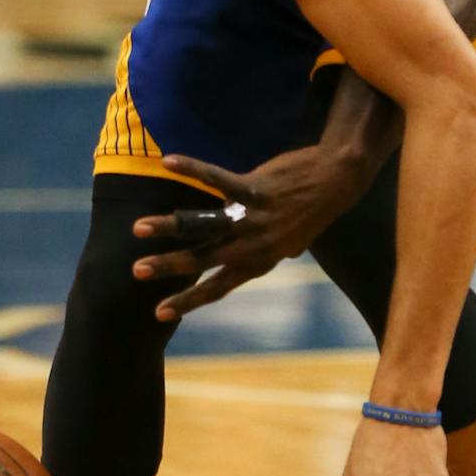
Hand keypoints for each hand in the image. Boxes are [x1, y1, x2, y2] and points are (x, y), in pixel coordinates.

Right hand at [130, 147, 377, 320]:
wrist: (338, 182)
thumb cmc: (312, 210)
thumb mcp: (292, 241)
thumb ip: (269, 252)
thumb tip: (257, 262)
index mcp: (260, 261)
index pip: (219, 287)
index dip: (189, 302)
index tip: (160, 314)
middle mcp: (255, 244)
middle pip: (203, 260)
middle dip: (168, 267)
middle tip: (137, 272)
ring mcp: (255, 217)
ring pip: (204, 224)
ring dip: (170, 225)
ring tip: (140, 227)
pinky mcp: (256, 188)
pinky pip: (217, 178)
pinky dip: (191, 169)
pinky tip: (168, 162)